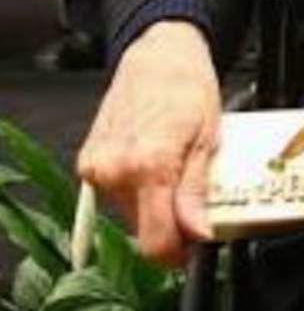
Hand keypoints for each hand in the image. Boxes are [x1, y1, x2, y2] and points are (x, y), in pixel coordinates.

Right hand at [77, 21, 220, 267]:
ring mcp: (97, 169)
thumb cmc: (187, 86)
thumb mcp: (208, 137)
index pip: (156, 241)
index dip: (179, 255)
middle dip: (172, 225)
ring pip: (131, 214)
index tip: (196, 249)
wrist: (157, 55)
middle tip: (196, 200)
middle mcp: (115, 170)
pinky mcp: (88, 165)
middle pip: (144, 230)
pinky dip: (138, 191)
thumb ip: (197, 191)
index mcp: (149, 165)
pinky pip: (117, 196)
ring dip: (155, 206)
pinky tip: (155, 165)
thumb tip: (198, 234)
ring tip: (177, 170)